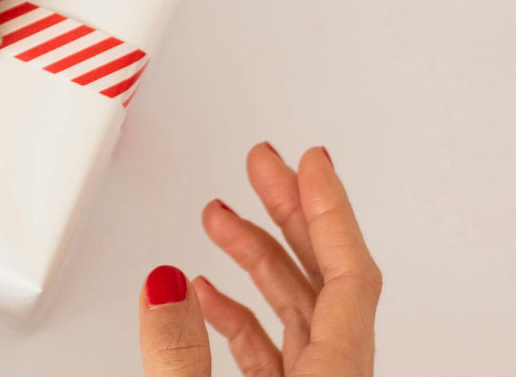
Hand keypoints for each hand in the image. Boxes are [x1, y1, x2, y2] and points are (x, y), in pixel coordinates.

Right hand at [138, 145, 381, 375]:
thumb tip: (166, 287)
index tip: (312, 163)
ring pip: (297, 310)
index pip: (350, 276)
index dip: (329, 210)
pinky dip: (239, 314)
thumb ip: (180, 352)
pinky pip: (272, 348)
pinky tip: (206, 292)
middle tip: (263, 166)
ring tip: (218, 219)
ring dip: (255, 258)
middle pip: (326, 279)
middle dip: (290, 213)